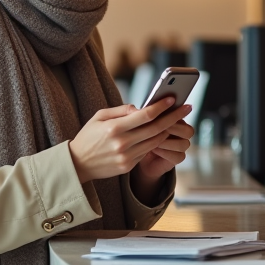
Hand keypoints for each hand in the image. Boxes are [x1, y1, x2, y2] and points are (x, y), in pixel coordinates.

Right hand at [68, 97, 192, 183]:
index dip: (161, 106)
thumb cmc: (88, 136)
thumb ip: (121, 110)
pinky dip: (156, 142)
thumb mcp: (99, 117)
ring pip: (155, 141)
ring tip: (176, 120)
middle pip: (156, 128)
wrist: (78, 163)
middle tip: (187, 108)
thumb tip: (141, 107)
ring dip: (167, 130)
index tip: (172, 99)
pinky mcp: (128, 166)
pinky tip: (161, 134)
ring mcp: (126, 156)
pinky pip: (147, 151)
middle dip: (174, 117)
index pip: (145, 115)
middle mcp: (122, 143)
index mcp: (114, 128)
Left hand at [131, 113, 193, 192]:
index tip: (162, 114)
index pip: (183, 116)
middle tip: (159, 128)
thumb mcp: (138, 123)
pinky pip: (178, 156)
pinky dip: (166, 152)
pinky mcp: (176, 158)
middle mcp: (181, 133)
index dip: (175, 114)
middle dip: (173, 128)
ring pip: (184, 144)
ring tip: (152, 140)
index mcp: (175, 120)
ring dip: (167, 142)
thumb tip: (138, 110)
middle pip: (189, 131)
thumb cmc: (139, 135)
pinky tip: (154, 149)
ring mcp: (180, 146)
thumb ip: (138, 114)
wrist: (137, 153)